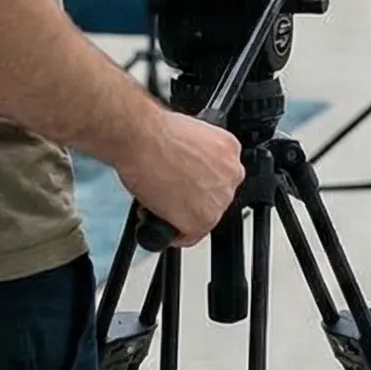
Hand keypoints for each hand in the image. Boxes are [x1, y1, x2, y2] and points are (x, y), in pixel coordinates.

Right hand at [116, 108, 243, 246]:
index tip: (187, 185)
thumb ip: (198, 156)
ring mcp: (219, 199)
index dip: (200, 183)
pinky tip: (159, 218)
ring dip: (182, 216)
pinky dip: (173, 234)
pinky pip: (189, 237)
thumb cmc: (154, 132)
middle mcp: (230, 174)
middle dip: (192, 200)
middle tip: (170, 195)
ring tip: (159, 203)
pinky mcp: (203, 219)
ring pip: (203, 218)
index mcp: (229, 149)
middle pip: (215, 198)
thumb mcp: (189, 135)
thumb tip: (188, 170)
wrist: (140, 138)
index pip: (221, 176)